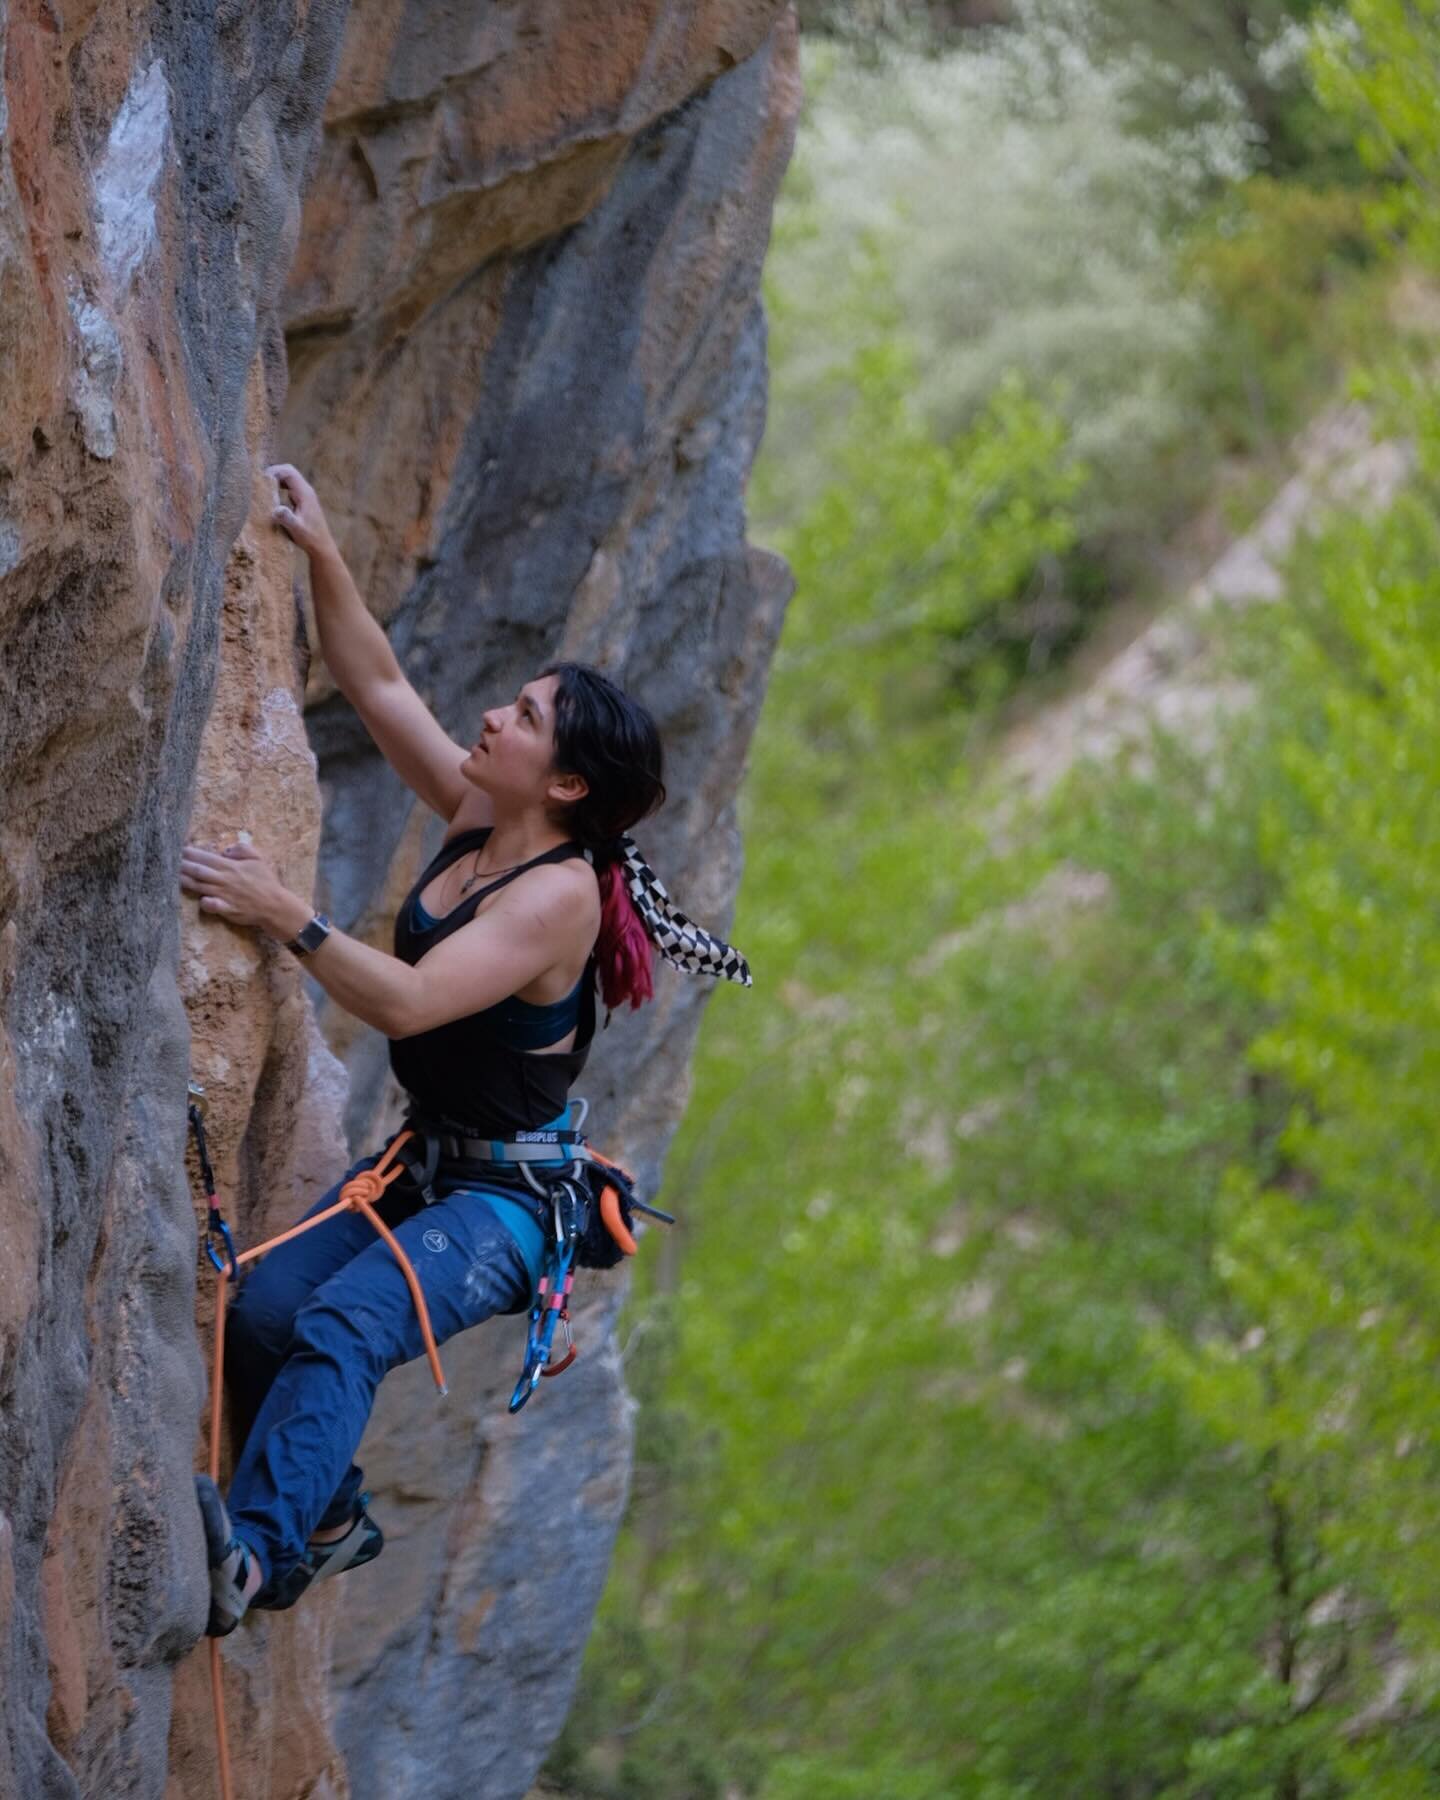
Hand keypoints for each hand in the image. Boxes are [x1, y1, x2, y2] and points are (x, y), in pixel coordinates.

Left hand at [180, 841, 307, 936]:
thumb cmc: (266, 881)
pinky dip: (204, 902)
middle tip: (167, 860)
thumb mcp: (259, 859)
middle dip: (182, 865)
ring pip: (200, 886)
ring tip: (170, 876)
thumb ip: (242, 849)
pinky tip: (198, 899)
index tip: (178, 849)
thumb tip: (225, 850)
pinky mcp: (227, 909)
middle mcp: (225, 880)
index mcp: (231, 867)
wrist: (275, 905)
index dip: (191, 853)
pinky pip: (212, 905)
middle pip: (199, 871)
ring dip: (185, 881)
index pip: (206, 857)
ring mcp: (225, 895)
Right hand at [265, 463, 337, 561]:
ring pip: (289, 478)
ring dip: (277, 479)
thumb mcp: (296, 528)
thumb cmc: (310, 538)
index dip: (274, 471)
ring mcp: (305, 495)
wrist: (322, 546)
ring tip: (264, 487)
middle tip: (261, 482)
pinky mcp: (303, 501)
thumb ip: (287, 518)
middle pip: (289, 471)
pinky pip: (290, 487)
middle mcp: (306, 491)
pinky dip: (280, 487)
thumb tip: (276, 509)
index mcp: (304, 493)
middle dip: (274, 473)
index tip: (262, 480)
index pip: (289, 472)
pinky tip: (272, 496)